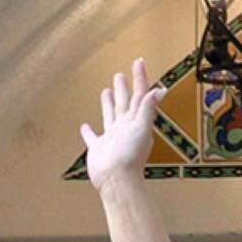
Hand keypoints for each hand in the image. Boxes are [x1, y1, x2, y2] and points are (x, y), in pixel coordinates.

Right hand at [80, 58, 163, 190]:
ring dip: (108, 104)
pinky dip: (88, 132)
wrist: (117, 179)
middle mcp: (124, 127)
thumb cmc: (130, 156)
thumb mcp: (141, 128)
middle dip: (123, 88)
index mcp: (135, 121)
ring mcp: (111, 138)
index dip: (140, 78)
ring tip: (105, 92)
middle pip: (124, 103)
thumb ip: (147, 109)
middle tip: (120, 75)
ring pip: (109, 116)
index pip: (139, 95)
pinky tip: (85, 126)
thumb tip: (157, 90)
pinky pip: (92, 138)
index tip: (138, 62)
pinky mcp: (98, 149)